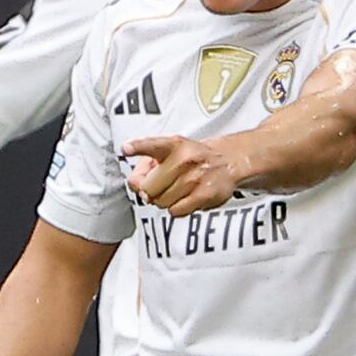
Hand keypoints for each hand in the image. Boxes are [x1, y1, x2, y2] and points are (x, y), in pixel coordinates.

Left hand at [127, 134, 246, 216]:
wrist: (229, 162)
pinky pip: (175, 211)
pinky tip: (185, 197)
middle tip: (162, 185)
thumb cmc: (194, 159)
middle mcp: (184, 159)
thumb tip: (135, 185)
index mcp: (174, 145)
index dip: (138, 147)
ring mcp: (195, 177)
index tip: (126, 148)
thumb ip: (148, 165)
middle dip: (150, 191)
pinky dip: (176, 208)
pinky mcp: (203, 194)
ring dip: (165, 200)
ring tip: (178, 189)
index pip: (153, 145)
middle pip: (149, 188)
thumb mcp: (172, 152)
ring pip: (161, 202)